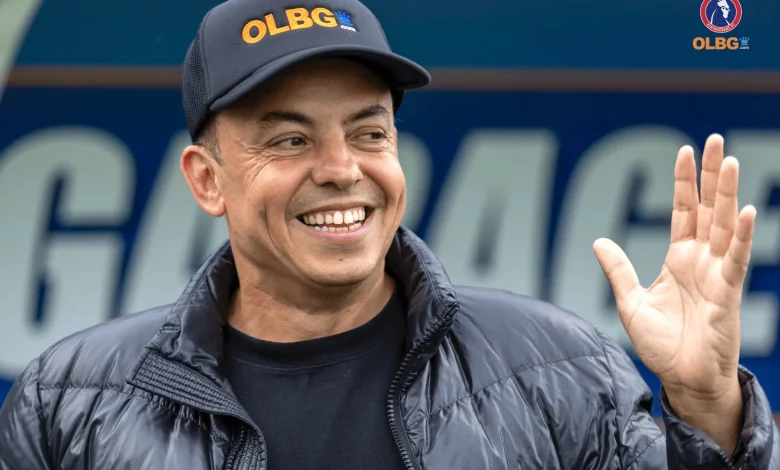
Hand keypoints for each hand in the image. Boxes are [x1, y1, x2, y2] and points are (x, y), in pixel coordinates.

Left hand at [592, 134, 754, 448]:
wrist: (681, 378)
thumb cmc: (662, 344)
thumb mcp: (630, 301)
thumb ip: (618, 270)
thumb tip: (598, 240)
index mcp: (679, 258)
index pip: (684, 211)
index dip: (684, 181)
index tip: (684, 150)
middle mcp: (701, 260)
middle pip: (707, 208)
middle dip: (710, 175)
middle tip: (714, 139)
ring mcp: (717, 273)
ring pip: (724, 225)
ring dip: (727, 193)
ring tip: (728, 161)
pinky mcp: (727, 293)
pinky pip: (736, 259)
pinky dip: (741, 235)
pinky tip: (744, 210)